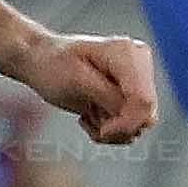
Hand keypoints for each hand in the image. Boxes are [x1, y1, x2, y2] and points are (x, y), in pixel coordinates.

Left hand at [23, 31, 156, 144]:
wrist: (41, 61)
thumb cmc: (53, 65)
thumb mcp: (77, 81)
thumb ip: (109, 96)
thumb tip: (135, 114)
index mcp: (128, 54)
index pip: (143, 101)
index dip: (126, 123)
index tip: (102, 131)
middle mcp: (139, 63)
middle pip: (146, 114)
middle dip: (117, 128)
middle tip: (88, 121)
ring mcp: (137, 78)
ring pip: (141, 123)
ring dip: (111, 129)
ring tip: (86, 114)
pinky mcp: (131, 93)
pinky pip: (132, 124)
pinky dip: (110, 128)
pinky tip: (90, 114)